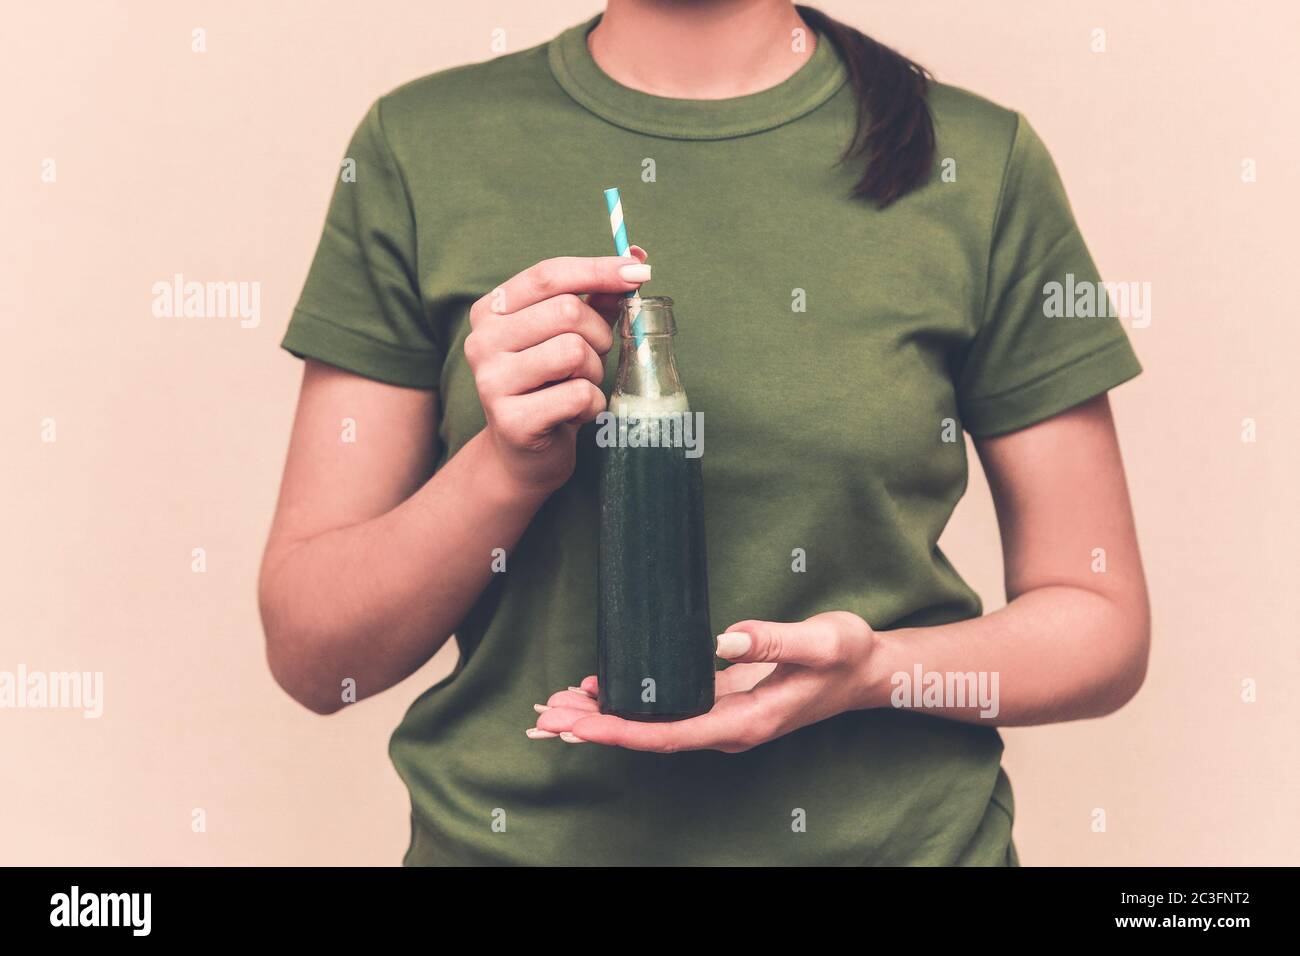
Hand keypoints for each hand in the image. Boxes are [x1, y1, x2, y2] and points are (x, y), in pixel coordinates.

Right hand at [465, 248, 649, 493]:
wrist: (525, 453)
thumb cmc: (553, 384)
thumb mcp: (571, 335)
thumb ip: (598, 297)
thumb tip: (637, 256)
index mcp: (492, 309)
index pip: (548, 275)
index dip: (598, 270)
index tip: (639, 272)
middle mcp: (482, 341)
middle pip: (567, 312)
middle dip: (599, 335)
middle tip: (595, 357)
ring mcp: (491, 381)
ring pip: (574, 352)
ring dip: (594, 372)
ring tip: (579, 387)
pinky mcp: (511, 420)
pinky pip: (578, 395)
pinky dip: (592, 405)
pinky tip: (574, 414)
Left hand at [528, 611, 882, 752]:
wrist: (868, 671)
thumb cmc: (848, 656)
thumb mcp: (824, 641)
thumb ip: (776, 639)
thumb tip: (723, 640)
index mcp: (745, 722)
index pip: (670, 734)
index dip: (622, 731)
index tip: (582, 724)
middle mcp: (727, 728)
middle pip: (650, 736)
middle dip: (599, 727)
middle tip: (548, 714)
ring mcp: (722, 717)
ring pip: (653, 726)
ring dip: (607, 718)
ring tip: (559, 703)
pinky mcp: (721, 701)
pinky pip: (666, 710)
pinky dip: (630, 704)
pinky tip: (601, 691)